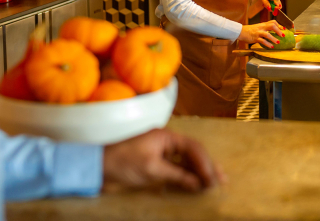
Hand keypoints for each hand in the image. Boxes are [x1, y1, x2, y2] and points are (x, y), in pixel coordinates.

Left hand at [102, 129, 225, 192]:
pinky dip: (186, 176)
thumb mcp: (152, 169)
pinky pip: (175, 168)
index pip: (192, 147)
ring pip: (185, 161)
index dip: (205, 163)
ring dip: (198, 172)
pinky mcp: (154, 163)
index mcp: (165, 136)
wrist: (97, 167)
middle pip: (192, 153)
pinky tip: (194, 184)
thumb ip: (177, 175)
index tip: (213, 179)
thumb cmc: (123, 162)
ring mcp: (160, 152)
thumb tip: (198, 183)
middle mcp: (165, 142)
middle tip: (221, 180)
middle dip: (207, 166)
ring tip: (213, 183)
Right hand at [239, 21, 285, 47]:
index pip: (273, 22)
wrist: (241, 32)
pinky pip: (262, 41)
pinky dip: (267, 44)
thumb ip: (265, 28)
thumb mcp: (259, 27)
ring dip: (274, 38)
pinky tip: (271, 46)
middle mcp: (261, 27)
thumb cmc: (250, 30)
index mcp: (263, 24)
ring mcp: (258, 32)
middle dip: (278, 30)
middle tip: (283, 35)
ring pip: (267, 34)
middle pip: (272, 26)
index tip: (284, 29)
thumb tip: (274, 31)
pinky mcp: (255, 38)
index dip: (279, 25)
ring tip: (278, 42)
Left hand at [257, 0, 280, 14]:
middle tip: (265, 6)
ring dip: (271, 6)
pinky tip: (267, 1)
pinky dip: (271, 4)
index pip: (278, 3)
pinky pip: (275, 3)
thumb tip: (270, 9)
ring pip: (276, 5)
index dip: (276, 8)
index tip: (272, 9)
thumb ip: (266, 3)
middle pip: (277, 6)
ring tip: (265, 2)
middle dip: (271, 8)